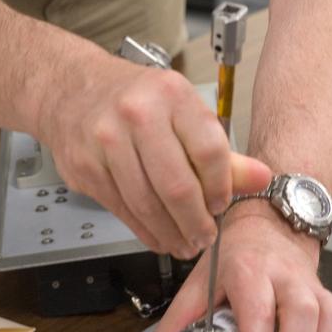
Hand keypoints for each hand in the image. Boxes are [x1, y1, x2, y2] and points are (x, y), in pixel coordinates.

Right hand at [36, 57, 270, 258]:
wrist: (70, 88)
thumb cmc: (133, 98)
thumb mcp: (181, 109)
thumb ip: (222, 150)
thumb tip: (261, 178)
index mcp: (171, 94)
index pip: (210, 151)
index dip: (221, 188)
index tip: (221, 205)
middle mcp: (137, 113)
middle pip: (177, 185)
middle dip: (196, 222)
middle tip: (205, 237)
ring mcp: (106, 140)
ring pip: (148, 203)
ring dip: (171, 233)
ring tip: (184, 242)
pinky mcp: (85, 166)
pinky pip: (122, 209)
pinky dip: (145, 231)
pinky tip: (159, 236)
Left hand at [148, 202, 331, 331]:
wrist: (268, 226)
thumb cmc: (235, 257)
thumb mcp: (200, 282)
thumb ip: (179, 322)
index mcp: (248, 270)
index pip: (259, 313)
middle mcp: (285, 276)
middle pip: (302, 320)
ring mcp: (311, 286)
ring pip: (328, 325)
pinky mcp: (329, 297)